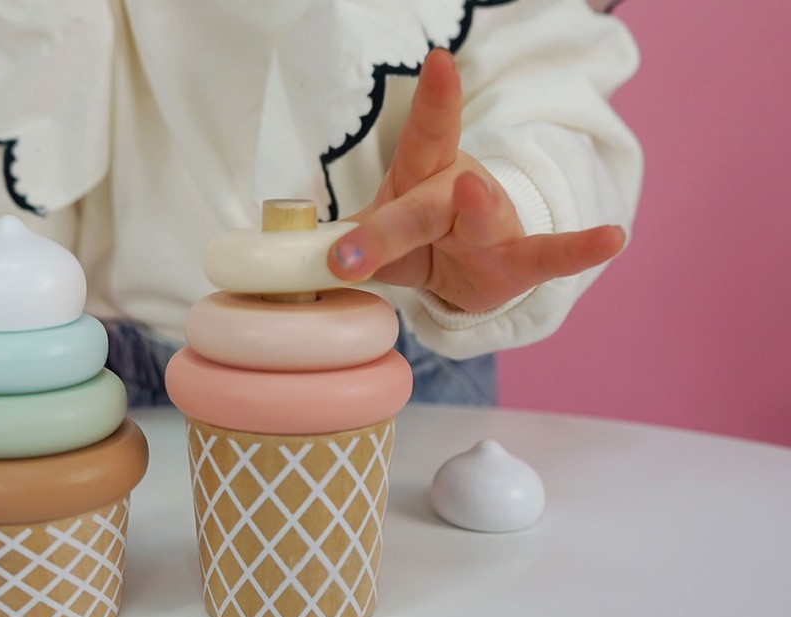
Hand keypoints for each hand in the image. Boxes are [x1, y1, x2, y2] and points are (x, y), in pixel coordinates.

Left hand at [327, 49, 623, 312]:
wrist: (465, 270)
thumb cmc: (415, 238)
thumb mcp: (374, 232)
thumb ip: (342, 238)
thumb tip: (290, 254)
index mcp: (418, 176)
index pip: (422, 136)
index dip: (434, 100)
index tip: (438, 62)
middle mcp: (457, 191)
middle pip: (423, 204)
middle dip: (385, 228)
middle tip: (347, 252)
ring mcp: (493, 225)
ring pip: (480, 222)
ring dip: (476, 214)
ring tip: (472, 195)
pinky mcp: (520, 261)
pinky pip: (548, 256)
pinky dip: (577, 250)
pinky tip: (612, 238)